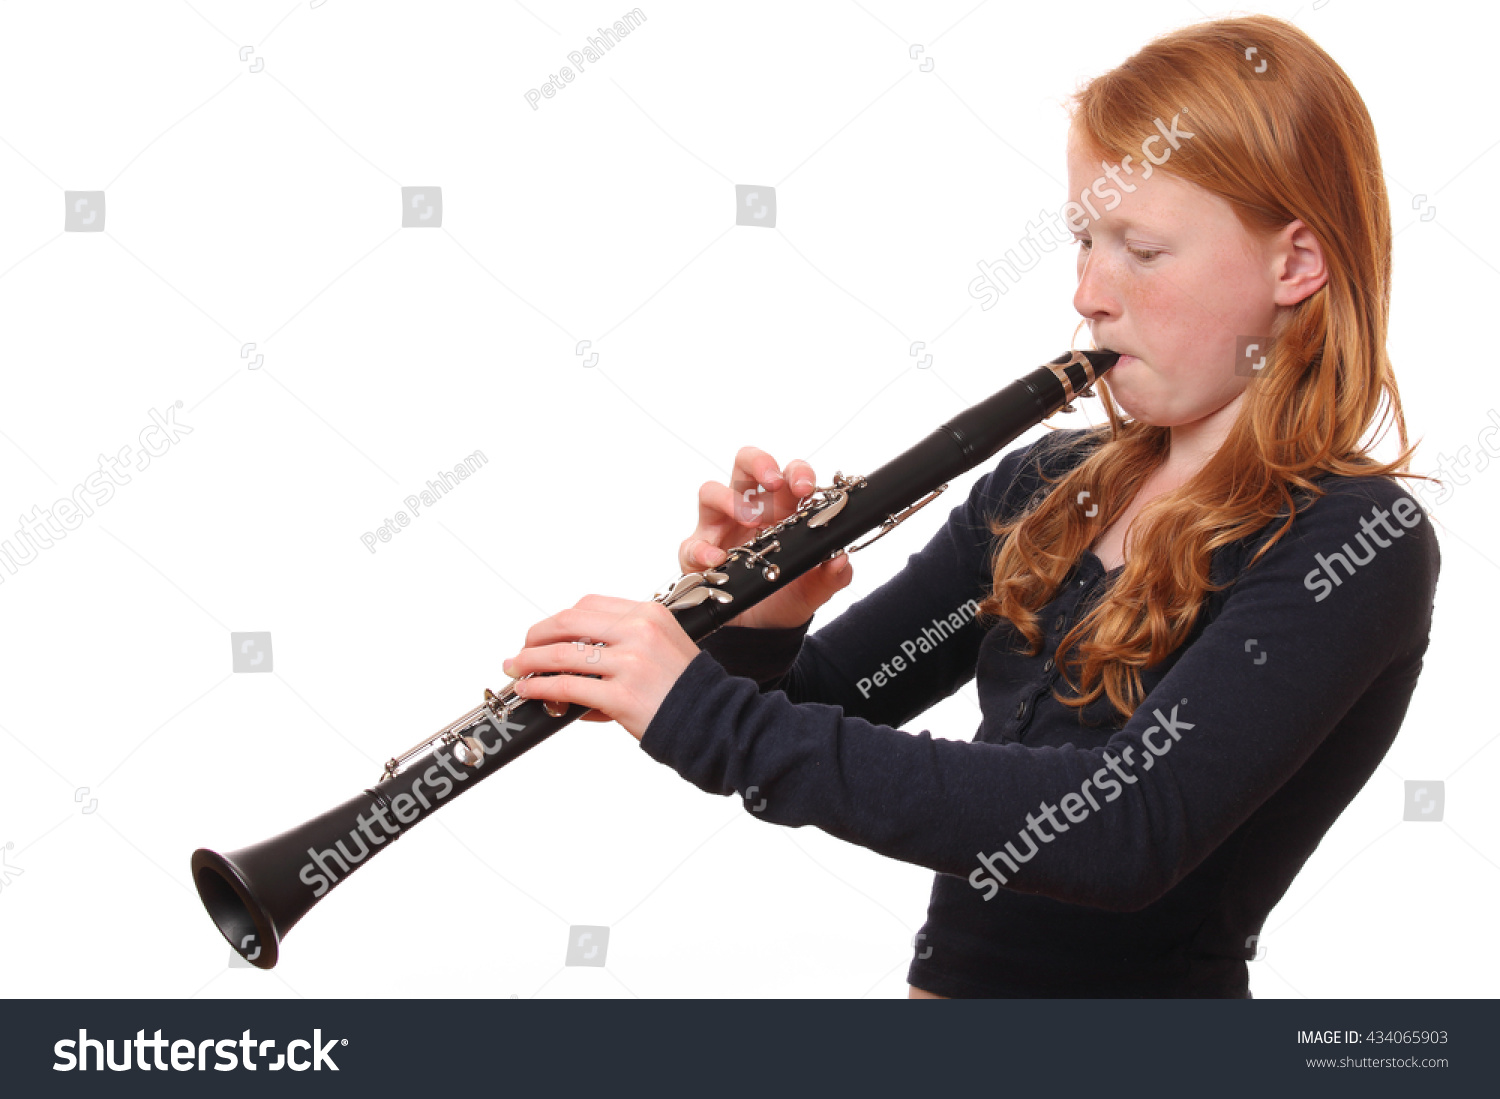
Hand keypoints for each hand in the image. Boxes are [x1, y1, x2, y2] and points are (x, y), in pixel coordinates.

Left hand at [500, 594, 700, 740]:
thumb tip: (576, 654)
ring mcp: (630, 663)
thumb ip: (624, 641)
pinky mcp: (621, 695)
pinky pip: (569, 687)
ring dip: (531, 661)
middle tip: (521, 650)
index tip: (544, 632)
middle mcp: (638, 632)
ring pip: (562, 654)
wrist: (714, 720)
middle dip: (537, 635)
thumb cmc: (687, 688)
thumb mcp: (663, 645)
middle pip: (569, 622)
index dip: (558, 619)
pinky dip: (542, 688)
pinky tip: (530, 691)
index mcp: (648, 613)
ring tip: (516, 670)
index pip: (588, 605)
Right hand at [678, 446, 854, 629]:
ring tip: (750, 520)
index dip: (796, 472)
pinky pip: (692, 543)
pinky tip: (717, 559)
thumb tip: (841, 558)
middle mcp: (748, 510)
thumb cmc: (786, 597)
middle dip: (759, 464)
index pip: (787, 476)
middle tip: (773, 482)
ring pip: (711, 492)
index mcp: (781, 510)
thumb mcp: (814, 589)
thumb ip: (832, 576)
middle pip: (745, 464)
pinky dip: (702, 548)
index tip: (805, 487)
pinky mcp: (697, 554)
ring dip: (730, 500)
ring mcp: (720, 528)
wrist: (762, 632)